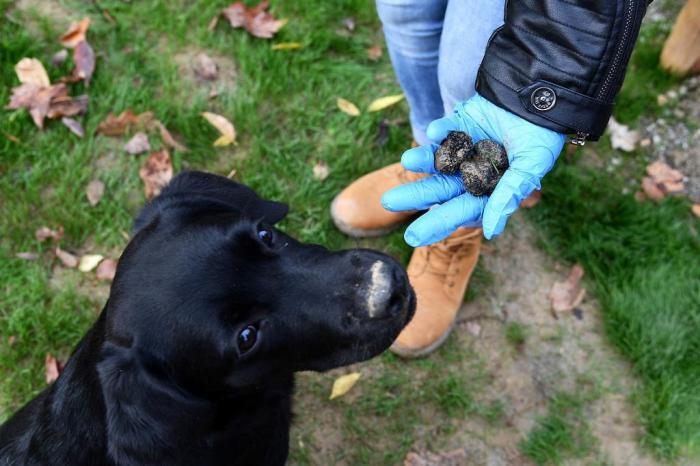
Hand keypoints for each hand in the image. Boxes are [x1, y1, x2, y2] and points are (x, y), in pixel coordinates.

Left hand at [381, 93, 565, 245]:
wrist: (543, 97)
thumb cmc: (542, 137)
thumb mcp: (531, 166)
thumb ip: (509, 194)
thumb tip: (492, 231)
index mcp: (487, 189)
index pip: (459, 210)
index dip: (437, 223)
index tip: (413, 237)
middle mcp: (471, 173)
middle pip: (439, 189)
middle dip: (415, 196)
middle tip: (389, 202)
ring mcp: (463, 149)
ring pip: (436, 160)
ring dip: (421, 161)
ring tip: (407, 161)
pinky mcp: (459, 124)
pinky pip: (445, 131)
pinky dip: (439, 131)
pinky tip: (433, 131)